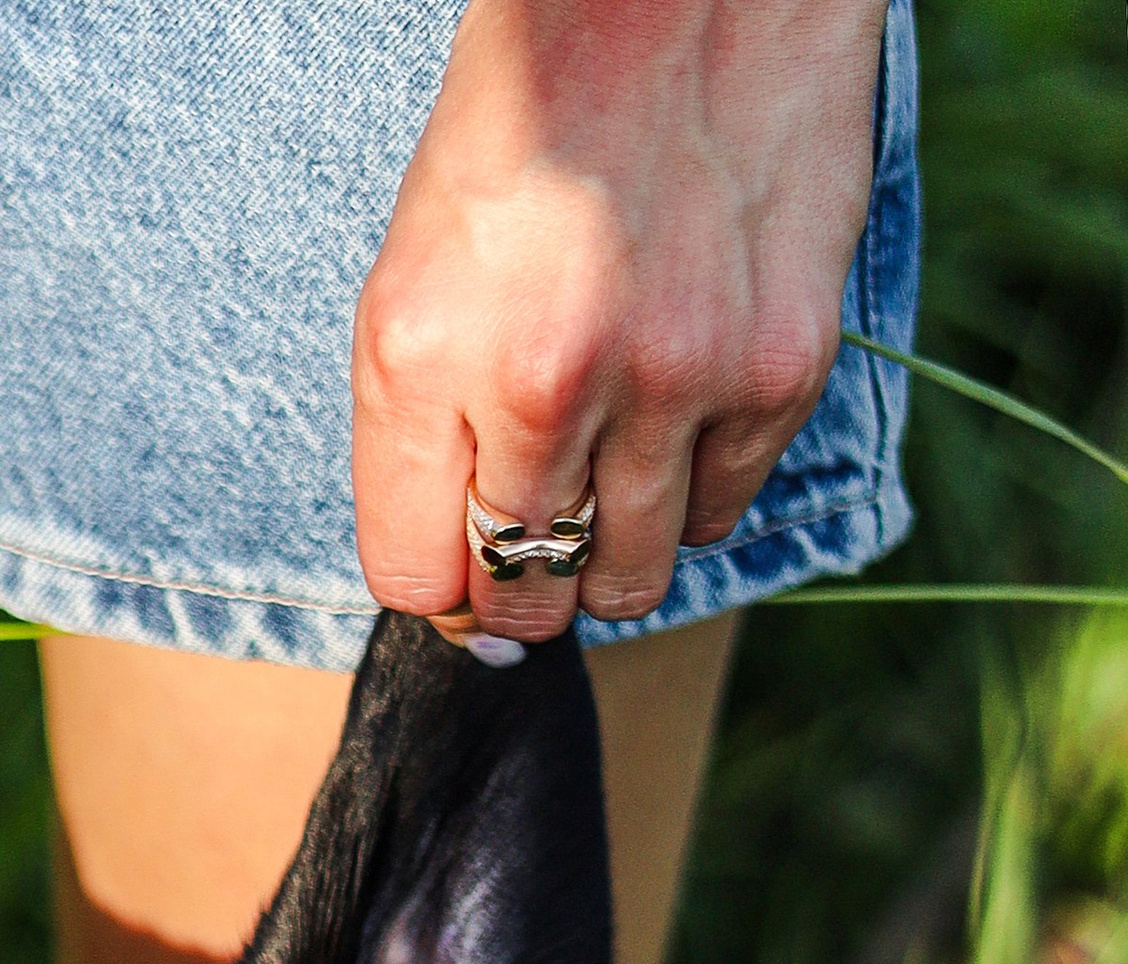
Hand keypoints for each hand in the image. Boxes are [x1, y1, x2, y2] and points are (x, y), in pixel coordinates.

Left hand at [352, 0, 892, 644]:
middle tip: (537, 526)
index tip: (463, 558)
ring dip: (611, 553)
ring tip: (609, 464)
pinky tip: (681, 407)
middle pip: (527, 599)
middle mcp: (549, 383)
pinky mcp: (778, 368)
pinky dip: (695, 490)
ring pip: (632, 579)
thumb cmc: (529, 135)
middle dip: (522, 586)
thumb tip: (457, 598)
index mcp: (430, 357)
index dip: (442, 589)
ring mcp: (674, 381)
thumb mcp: (415, 275)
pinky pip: (722, 509)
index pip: (422, 581)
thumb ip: (415, 441)